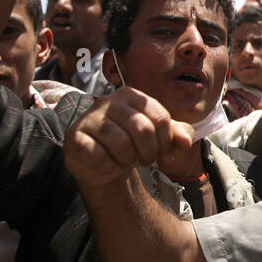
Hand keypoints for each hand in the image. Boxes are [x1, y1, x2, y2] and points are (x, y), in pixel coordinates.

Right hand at [63, 86, 193, 190]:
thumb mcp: (157, 138)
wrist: (100, 163)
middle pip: (143, 129)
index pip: (161, 117)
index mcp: (130, 95)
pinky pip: (98, 155)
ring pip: (121, 143)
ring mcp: (89, 118)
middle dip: (150, 153)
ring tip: (126, 161)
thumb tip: (186, 141)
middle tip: (146, 161)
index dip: (166, 142)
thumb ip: (176, 134)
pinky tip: (108, 164)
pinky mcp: (75, 136)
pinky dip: (109, 166)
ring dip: (129, 160)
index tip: (162, 152)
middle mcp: (108, 101)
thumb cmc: (131, 144)